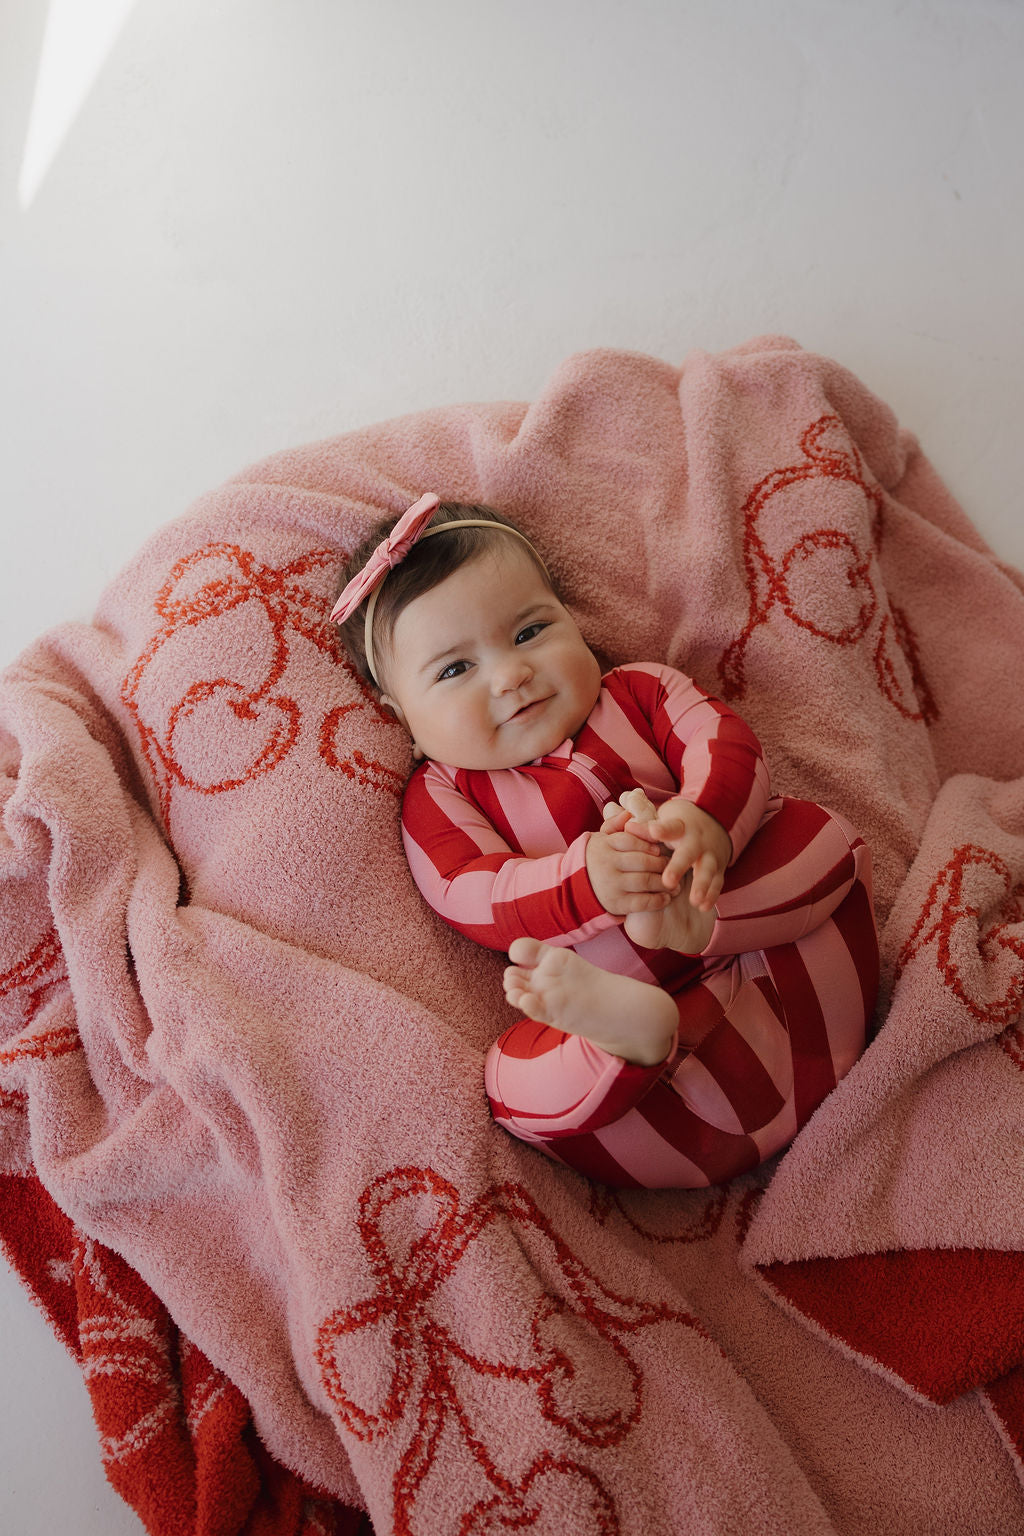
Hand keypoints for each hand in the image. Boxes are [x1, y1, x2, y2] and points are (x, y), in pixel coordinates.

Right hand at [585, 820, 672, 916]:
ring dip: (664, 882)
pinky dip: (658, 900)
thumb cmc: (595, 860)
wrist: (575, 889)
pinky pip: (642, 902)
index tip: (659, 850)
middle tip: (671, 865)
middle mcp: (607, 865)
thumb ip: (614, 825)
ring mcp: (612, 885)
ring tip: (674, 882)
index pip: (631, 840)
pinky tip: (666, 897)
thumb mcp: (599, 840)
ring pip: (645, 881)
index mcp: (604, 845)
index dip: (648, 844)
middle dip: (661, 864)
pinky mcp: (617, 904)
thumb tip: (629, 814)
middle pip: (642, 861)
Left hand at [622, 796, 730, 911]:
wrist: (713, 824)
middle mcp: (697, 842)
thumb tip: (628, 827)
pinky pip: (716, 882)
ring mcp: (709, 856)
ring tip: (694, 900)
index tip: (654, 831)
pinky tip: (703, 907)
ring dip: (701, 885)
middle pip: (689, 853)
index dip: (662, 830)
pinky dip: (711, 895)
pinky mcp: (718, 869)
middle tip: (668, 881)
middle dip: (679, 867)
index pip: (671, 828)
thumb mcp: (665, 821)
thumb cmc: (680, 827)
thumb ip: (647, 828)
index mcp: (681, 828)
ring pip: (706, 870)